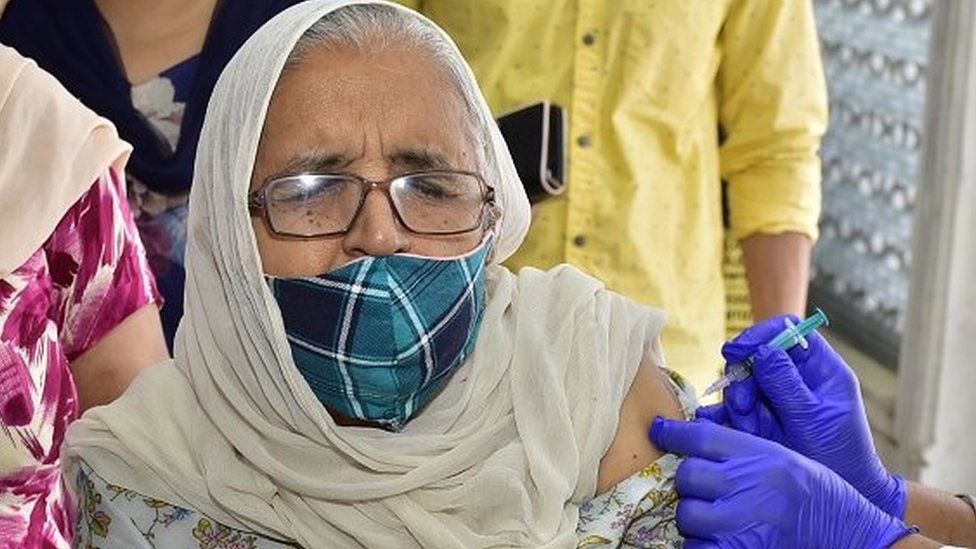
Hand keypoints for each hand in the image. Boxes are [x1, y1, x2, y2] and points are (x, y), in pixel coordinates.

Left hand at [650, 417, 914, 548]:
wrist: (857, 540)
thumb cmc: (821, 498)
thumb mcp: (786, 461)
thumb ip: (743, 452)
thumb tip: (695, 442)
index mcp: (762, 456)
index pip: (702, 437)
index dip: (673, 432)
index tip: (658, 429)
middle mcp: (749, 486)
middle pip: (688, 476)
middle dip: (691, 483)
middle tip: (706, 490)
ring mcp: (742, 525)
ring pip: (688, 515)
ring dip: (696, 517)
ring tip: (717, 519)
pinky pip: (698, 548)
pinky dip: (703, 546)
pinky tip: (720, 541)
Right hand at [696, 315, 906, 517]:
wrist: (835, 496)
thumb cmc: (839, 456)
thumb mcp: (814, 418)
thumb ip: (787, 384)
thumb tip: (762, 351)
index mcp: (820, 368)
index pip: (789, 330)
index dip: (762, 334)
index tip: (738, 350)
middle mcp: (795, 378)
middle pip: (757, 355)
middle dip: (744, 377)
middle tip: (743, 403)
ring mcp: (776, 398)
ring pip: (742, 382)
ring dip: (738, 404)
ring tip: (750, 430)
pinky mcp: (759, 418)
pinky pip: (734, 408)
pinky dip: (727, 417)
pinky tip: (724, 427)